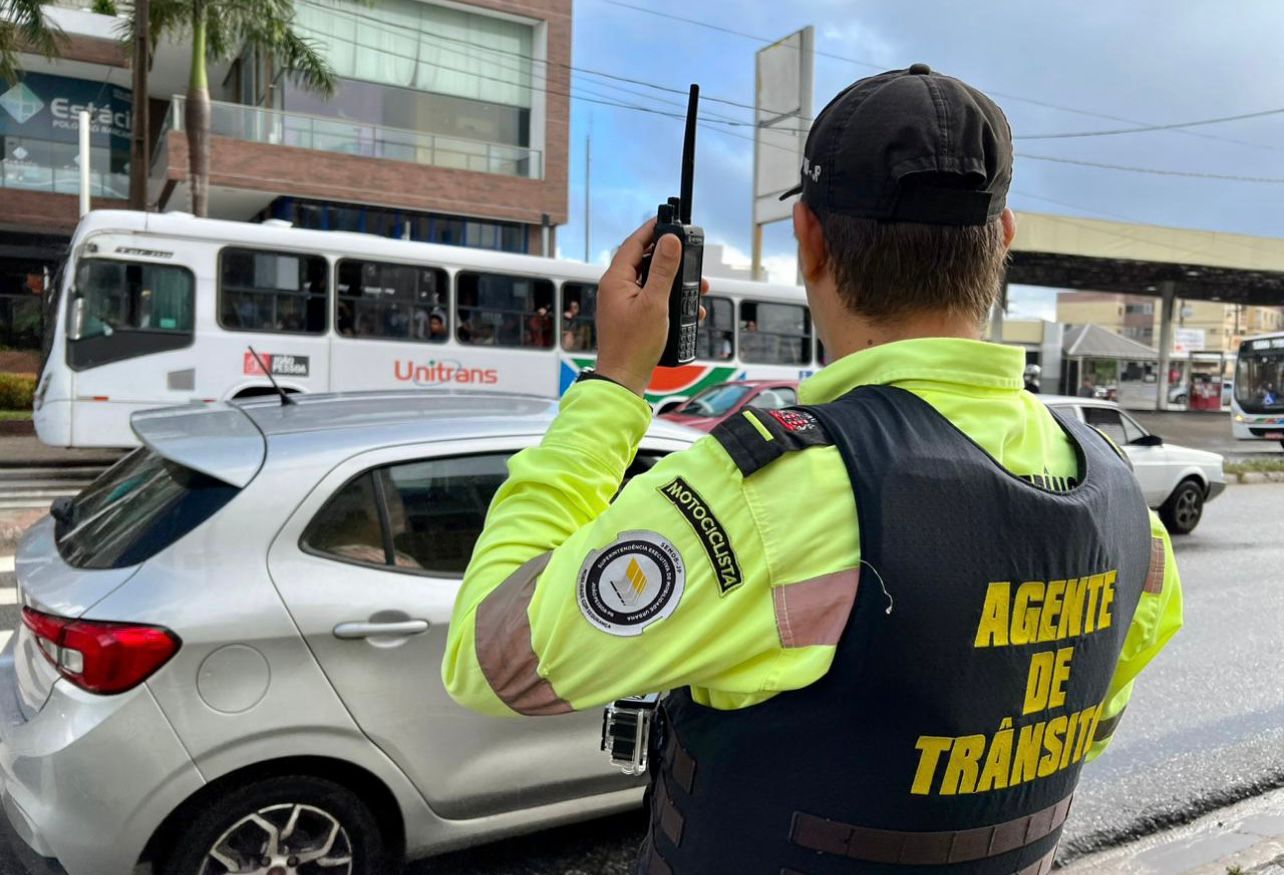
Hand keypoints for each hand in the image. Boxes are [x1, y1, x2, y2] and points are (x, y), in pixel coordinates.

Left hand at [593, 219, 708, 396]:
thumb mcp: (655, 303)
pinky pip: (651, 298)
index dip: (652, 229)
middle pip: (644, 260)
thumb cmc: (634, 346)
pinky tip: (687, 310)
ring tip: (697, 288)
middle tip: (691, 257)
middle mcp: (616, 288)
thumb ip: (663, 270)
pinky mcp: (630, 316)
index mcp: (615, 280)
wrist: (623, 379)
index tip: (669, 220)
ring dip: (674, 282)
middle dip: (670, 259)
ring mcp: (622, 303)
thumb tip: (670, 240)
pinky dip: (670, 300)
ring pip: (651, 281)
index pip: (634, 243)